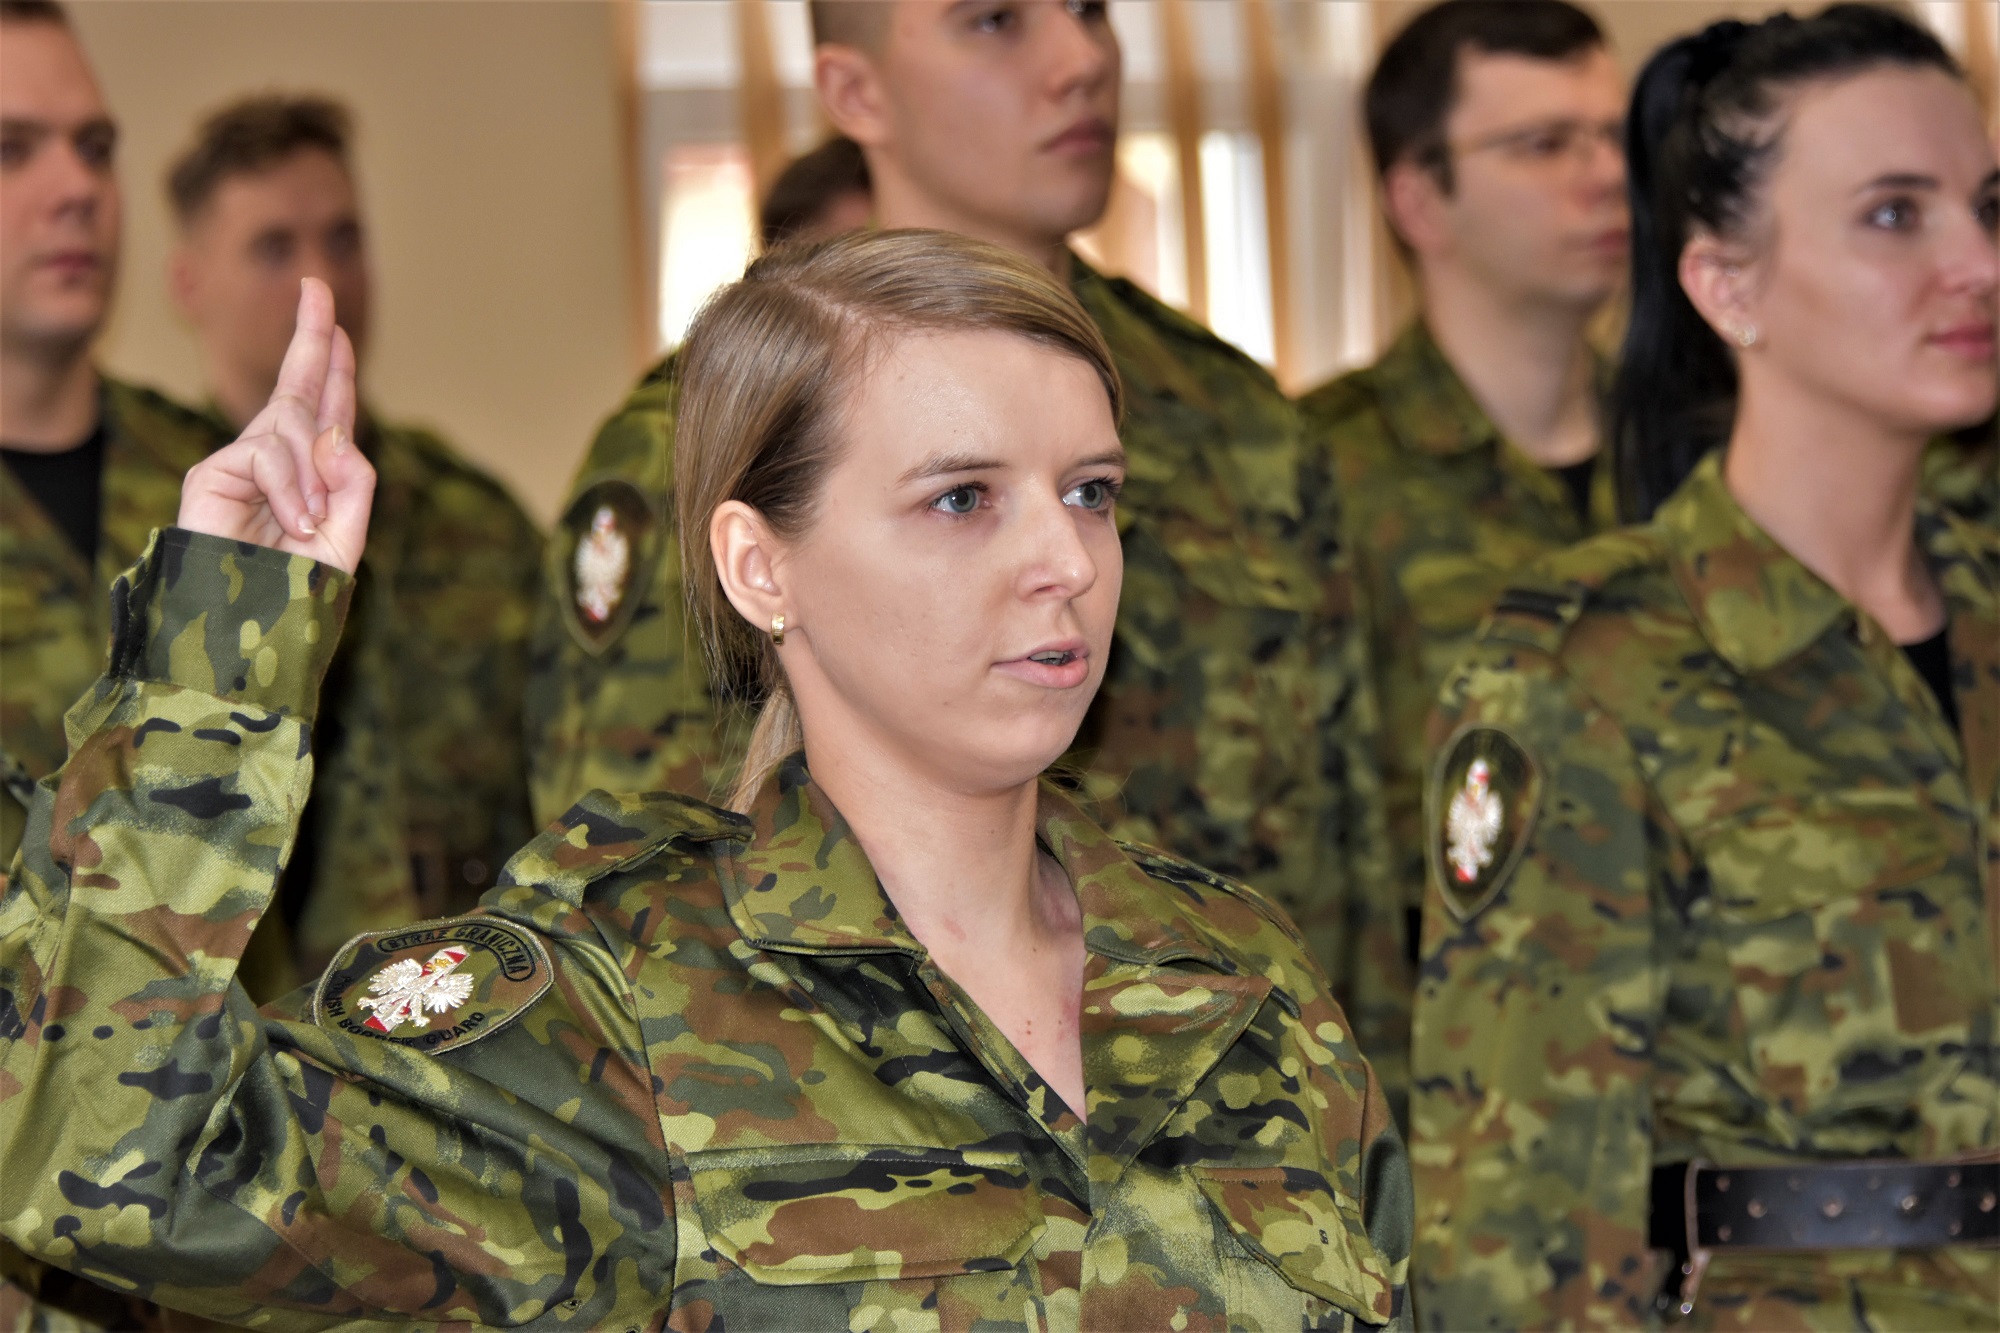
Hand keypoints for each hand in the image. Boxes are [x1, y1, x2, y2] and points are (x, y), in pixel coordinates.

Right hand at [177, 278, 373, 573]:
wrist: (253, 628)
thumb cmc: (298, 589)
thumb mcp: (349, 534)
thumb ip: (355, 482)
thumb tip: (335, 430)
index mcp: (314, 469)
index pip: (325, 402)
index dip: (329, 356)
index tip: (329, 308)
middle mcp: (278, 456)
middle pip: (298, 385)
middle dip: (311, 334)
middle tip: (316, 285)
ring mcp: (242, 462)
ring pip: (293, 425)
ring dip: (313, 474)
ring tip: (311, 525)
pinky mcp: (214, 474)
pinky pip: (266, 454)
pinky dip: (291, 488)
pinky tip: (296, 523)